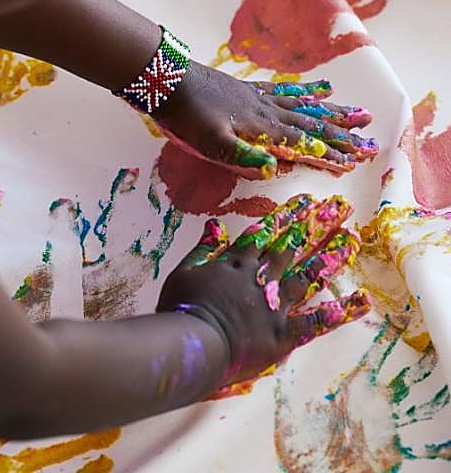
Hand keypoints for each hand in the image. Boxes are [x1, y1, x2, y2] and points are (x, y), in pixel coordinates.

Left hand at [152, 64, 378, 179]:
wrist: (166, 80)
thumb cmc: (185, 116)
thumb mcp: (209, 143)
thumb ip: (241, 156)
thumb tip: (274, 169)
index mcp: (260, 129)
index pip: (302, 144)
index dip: (328, 154)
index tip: (355, 161)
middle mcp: (267, 112)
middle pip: (313, 124)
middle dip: (342, 135)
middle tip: (371, 140)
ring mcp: (259, 98)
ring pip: (305, 106)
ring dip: (334, 112)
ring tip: (360, 112)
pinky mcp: (248, 89)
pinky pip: (285, 90)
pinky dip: (305, 91)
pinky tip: (320, 88)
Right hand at [157, 194, 369, 388]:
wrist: (194, 342)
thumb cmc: (181, 308)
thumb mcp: (184, 272)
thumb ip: (204, 249)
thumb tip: (215, 223)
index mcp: (235, 264)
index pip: (264, 234)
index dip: (285, 218)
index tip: (305, 202)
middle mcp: (260, 279)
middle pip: (290, 249)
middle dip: (313, 227)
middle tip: (336, 208)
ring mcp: (276, 306)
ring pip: (307, 277)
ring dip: (330, 257)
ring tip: (352, 238)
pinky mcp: (285, 334)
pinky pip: (316, 322)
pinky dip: (340, 312)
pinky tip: (363, 300)